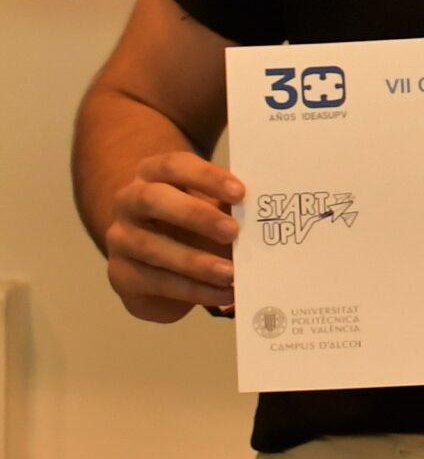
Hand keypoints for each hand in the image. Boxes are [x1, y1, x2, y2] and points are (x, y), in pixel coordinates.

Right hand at [104, 151, 240, 322]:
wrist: (154, 260)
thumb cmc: (192, 221)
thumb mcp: (210, 207)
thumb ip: (229, 205)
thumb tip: (268, 214)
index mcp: (153, 173)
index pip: (174, 165)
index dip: (206, 177)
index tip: (240, 193)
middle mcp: (128, 201)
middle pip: (153, 200)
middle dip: (195, 215)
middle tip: (234, 231)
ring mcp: (119, 239)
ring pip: (153, 247)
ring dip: (197, 262)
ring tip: (231, 273)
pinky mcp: (121, 275)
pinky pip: (158, 282)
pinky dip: (195, 290)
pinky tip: (223, 293)